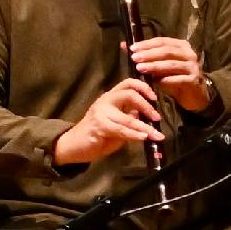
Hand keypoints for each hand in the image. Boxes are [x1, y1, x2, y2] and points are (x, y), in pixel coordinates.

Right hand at [52, 80, 167, 168]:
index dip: (143, 87)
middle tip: (157, 118)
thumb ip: (130, 118)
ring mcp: (100, 113)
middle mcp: (105, 101)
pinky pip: (121, 129)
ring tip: (157, 135)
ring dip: (145, 127)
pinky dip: (134, 134)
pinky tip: (143, 138)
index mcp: (110, 98)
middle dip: (146, 106)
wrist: (72, 145)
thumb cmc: (97, 135)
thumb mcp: (117, 124)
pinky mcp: (98, 126)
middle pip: (129, 94)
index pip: (128, 84)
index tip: (155, 98)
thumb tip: (147, 116)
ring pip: (127, 117)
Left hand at [128, 35, 209, 105]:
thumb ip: (146, 56)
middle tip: (134, 58)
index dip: (147, 44)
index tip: (132, 48)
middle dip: (149, 54)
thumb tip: (124, 45)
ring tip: (140, 68)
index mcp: (181, 46)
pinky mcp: (194, 80)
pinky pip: (177, 79)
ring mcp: (192, 66)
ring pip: (171, 64)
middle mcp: (189, 53)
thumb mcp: (161, 65)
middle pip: (167, 51)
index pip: (162, 41)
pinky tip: (155, 81)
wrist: (194, 95)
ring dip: (154, 66)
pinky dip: (165, 80)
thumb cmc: (175, 77)